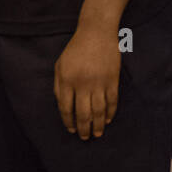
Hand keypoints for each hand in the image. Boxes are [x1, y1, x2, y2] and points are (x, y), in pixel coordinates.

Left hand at [54, 23, 119, 139]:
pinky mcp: (112, 81)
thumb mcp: (59, 65)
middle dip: (83, 128)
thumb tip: (62, 105)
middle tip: (84, 137)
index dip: (67, 120)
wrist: (96, 34)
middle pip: (82, 113)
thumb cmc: (75, 50)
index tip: (70, 129)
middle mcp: (82, 84)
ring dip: (98, 125)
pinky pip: (112, 102)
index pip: (65, 107)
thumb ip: (58, 85)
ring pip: (98, 111)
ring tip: (97, 134)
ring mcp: (98, 83)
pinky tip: (107, 120)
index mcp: (66, 80)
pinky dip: (110, 113)